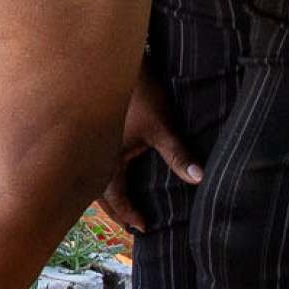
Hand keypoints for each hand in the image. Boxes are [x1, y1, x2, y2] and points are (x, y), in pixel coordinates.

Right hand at [99, 71, 200, 234]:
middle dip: (114, 209)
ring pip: (91, 178)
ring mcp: (88, 144)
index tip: (144, 227)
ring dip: (106, 193)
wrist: (109, 61)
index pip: (116, 199)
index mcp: (106, 161)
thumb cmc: (138, 93)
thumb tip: (199, 179)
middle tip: (128, 222)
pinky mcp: (90, 131)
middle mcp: (91, 157)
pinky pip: (91, 162)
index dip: (130, 214)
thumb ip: (178, 154)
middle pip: (98, 194)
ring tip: (118, 202)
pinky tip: (109, 170)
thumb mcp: (161, 126)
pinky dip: (102, 174)